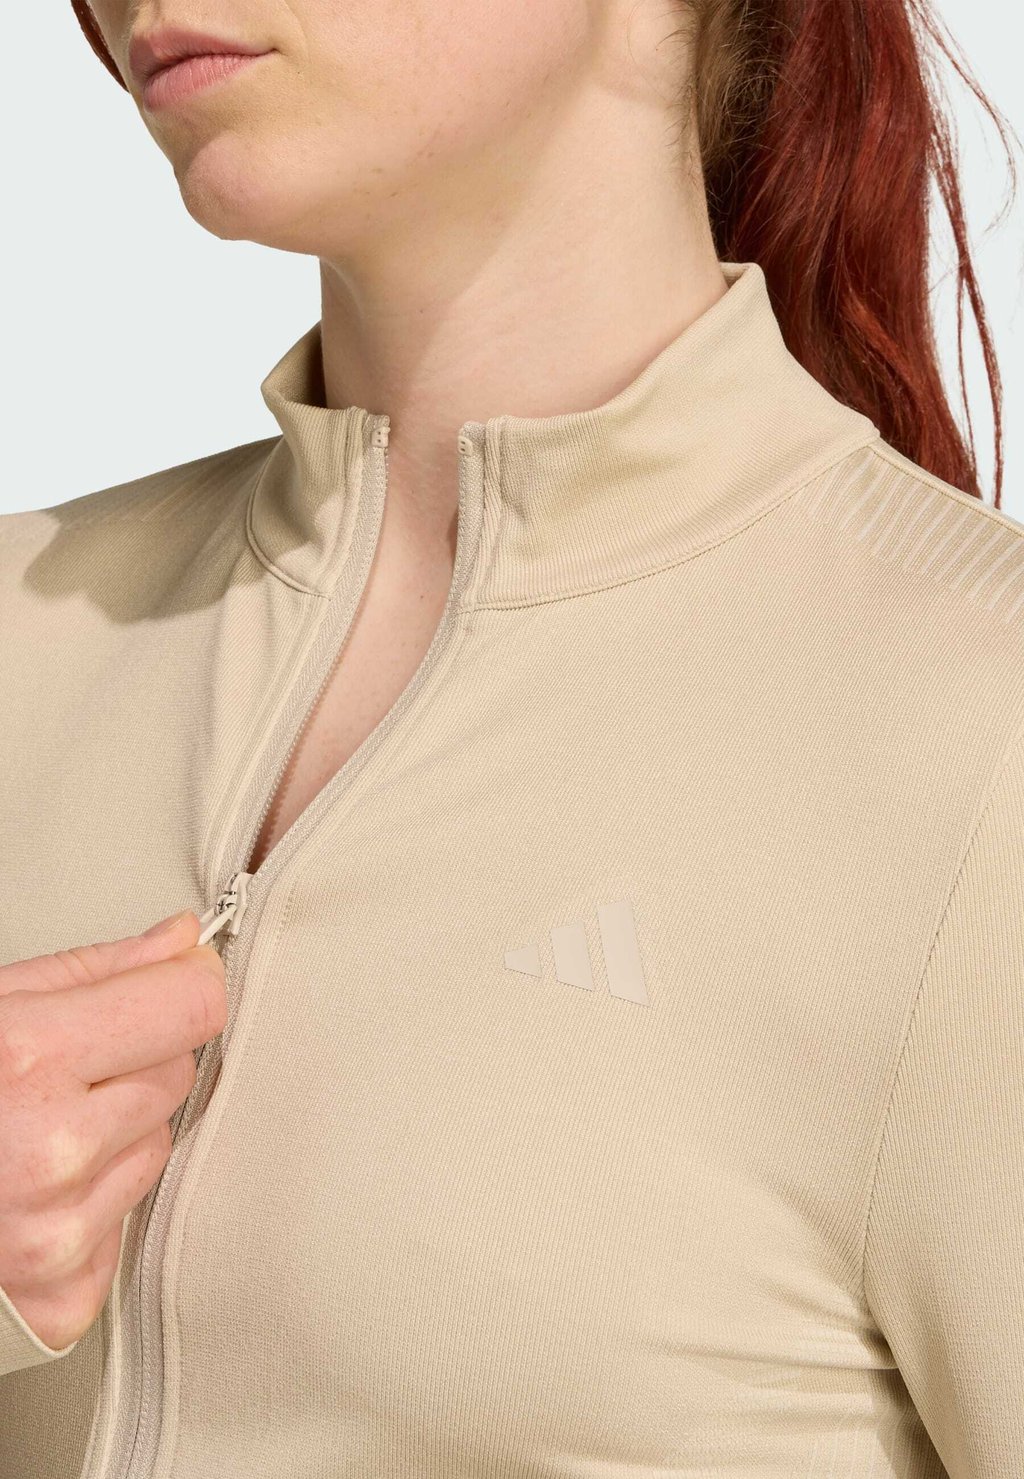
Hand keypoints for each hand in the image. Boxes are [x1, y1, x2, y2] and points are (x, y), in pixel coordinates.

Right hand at [0, 910, 225, 1351]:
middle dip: (136, 1060)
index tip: (178, 980)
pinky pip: (128, 1221)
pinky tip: (32, 1191)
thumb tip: (180, 941)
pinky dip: (93, 1203)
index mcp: (29, 1059)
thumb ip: (97, 970)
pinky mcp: (64, 1295)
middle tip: (61, 1071)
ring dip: (116, 1133)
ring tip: (33, 1132)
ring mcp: (58, 1232)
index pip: (190, 1006)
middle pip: (177, 1073)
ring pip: (158, 1146)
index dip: (186, 984)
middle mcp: (50, 1150)